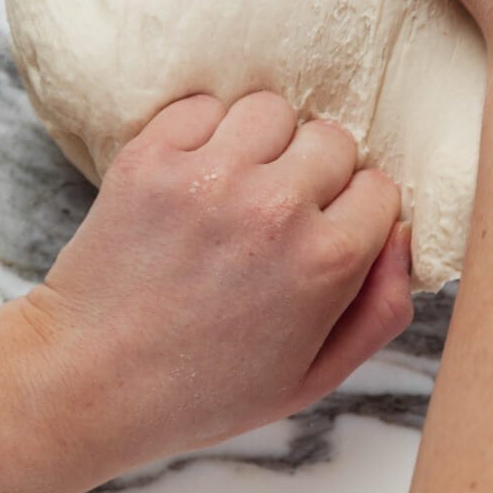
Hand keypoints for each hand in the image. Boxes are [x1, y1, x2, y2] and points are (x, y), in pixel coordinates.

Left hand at [19, 91, 412, 466]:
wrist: (87, 379)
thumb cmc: (203, 388)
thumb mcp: (312, 376)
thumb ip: (380, 310)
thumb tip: (405, 238)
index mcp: (325, 263)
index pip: (381, 187)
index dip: (357, 213)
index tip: (328, 234)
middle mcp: (274, 208)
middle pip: (335, 140)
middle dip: (318, 173)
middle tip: (281, 213)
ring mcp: (209, 175)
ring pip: (274, 109)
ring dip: (264, 142)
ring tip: (238, 186)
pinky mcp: (151, 155)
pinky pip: (205, 104)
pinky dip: (204, 130)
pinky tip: (194, 176)